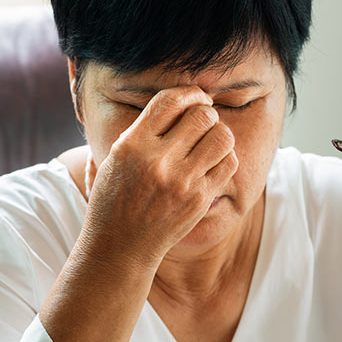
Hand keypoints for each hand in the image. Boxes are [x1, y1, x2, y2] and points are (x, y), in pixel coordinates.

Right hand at [80, 85, 237, 268]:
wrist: (120, 247)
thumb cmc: (114, 198)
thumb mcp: (113, 158)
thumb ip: (139, 129)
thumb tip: (171, 99)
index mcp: (132, 145)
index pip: (169, 101)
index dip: (189, 93)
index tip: (195, 97)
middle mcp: (158, 161)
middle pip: (202, 115)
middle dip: (206, 112)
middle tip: (203, 120)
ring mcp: (182, 182)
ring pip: (222, 137)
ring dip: (219, 133)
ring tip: (210, 140)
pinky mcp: (199, 200)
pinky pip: (228, 163)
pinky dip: (224, 157)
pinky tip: (212, 161)